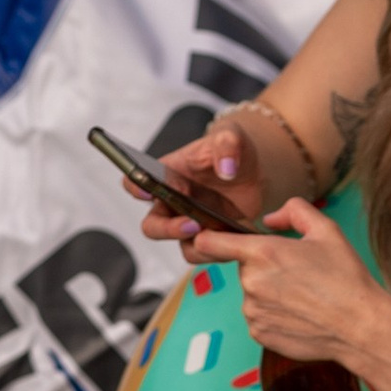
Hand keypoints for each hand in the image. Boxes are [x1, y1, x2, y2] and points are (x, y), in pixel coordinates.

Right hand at [132, 112, 271, 243]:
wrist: (255, 170)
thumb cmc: (233, 150)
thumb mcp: (232, 137)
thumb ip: (227, 144)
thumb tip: (226, 170)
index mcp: (167, 175)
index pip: (135, 181)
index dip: (134, 187)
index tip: (146, 191)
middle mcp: (173, 203)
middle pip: (152, 226)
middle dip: (167, 230)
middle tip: (192, 224)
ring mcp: (191, 223)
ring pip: (182, 246)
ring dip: (197, 245)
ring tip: (217, 233)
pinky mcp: (212, 237)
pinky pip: (207, 253)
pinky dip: (219, 251)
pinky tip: (234, 239)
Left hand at [196, 200, 390, 373]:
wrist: (360, 327)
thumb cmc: (347, 278)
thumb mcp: (326, 230)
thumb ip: (293, 211)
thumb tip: (269, 219)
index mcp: (263, 253)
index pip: (211, 241)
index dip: (208, 237)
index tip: (211, 239)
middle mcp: (251, 283)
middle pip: (243, 268)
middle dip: (264, 267)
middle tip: (298, 274)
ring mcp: (253, 312)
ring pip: (252, 294)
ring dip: (270, 292)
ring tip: (304, 297)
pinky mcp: (259, 333)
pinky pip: (259, 317)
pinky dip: (275, 314)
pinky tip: (301, 314)